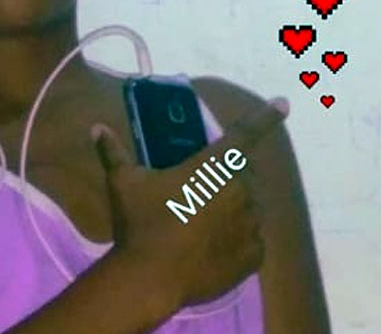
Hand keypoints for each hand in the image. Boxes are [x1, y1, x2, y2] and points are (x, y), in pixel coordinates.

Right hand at [91, 101, 287, 309]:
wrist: (149, 279)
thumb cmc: (140, 223)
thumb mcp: (123, 183)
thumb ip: (113, 152)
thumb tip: (97, 128)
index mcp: (214, 166)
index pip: (245, 133)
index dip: (266, 116)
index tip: (284, 103)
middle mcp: (240, 190)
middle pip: (244, 176)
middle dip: (228, 179)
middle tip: (201, 195)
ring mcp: (250, 225)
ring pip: (250, 209)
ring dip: (234, 210)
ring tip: (203, 226)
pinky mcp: (253, 255)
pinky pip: (252, 241)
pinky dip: (238, 240)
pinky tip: (212, 248)